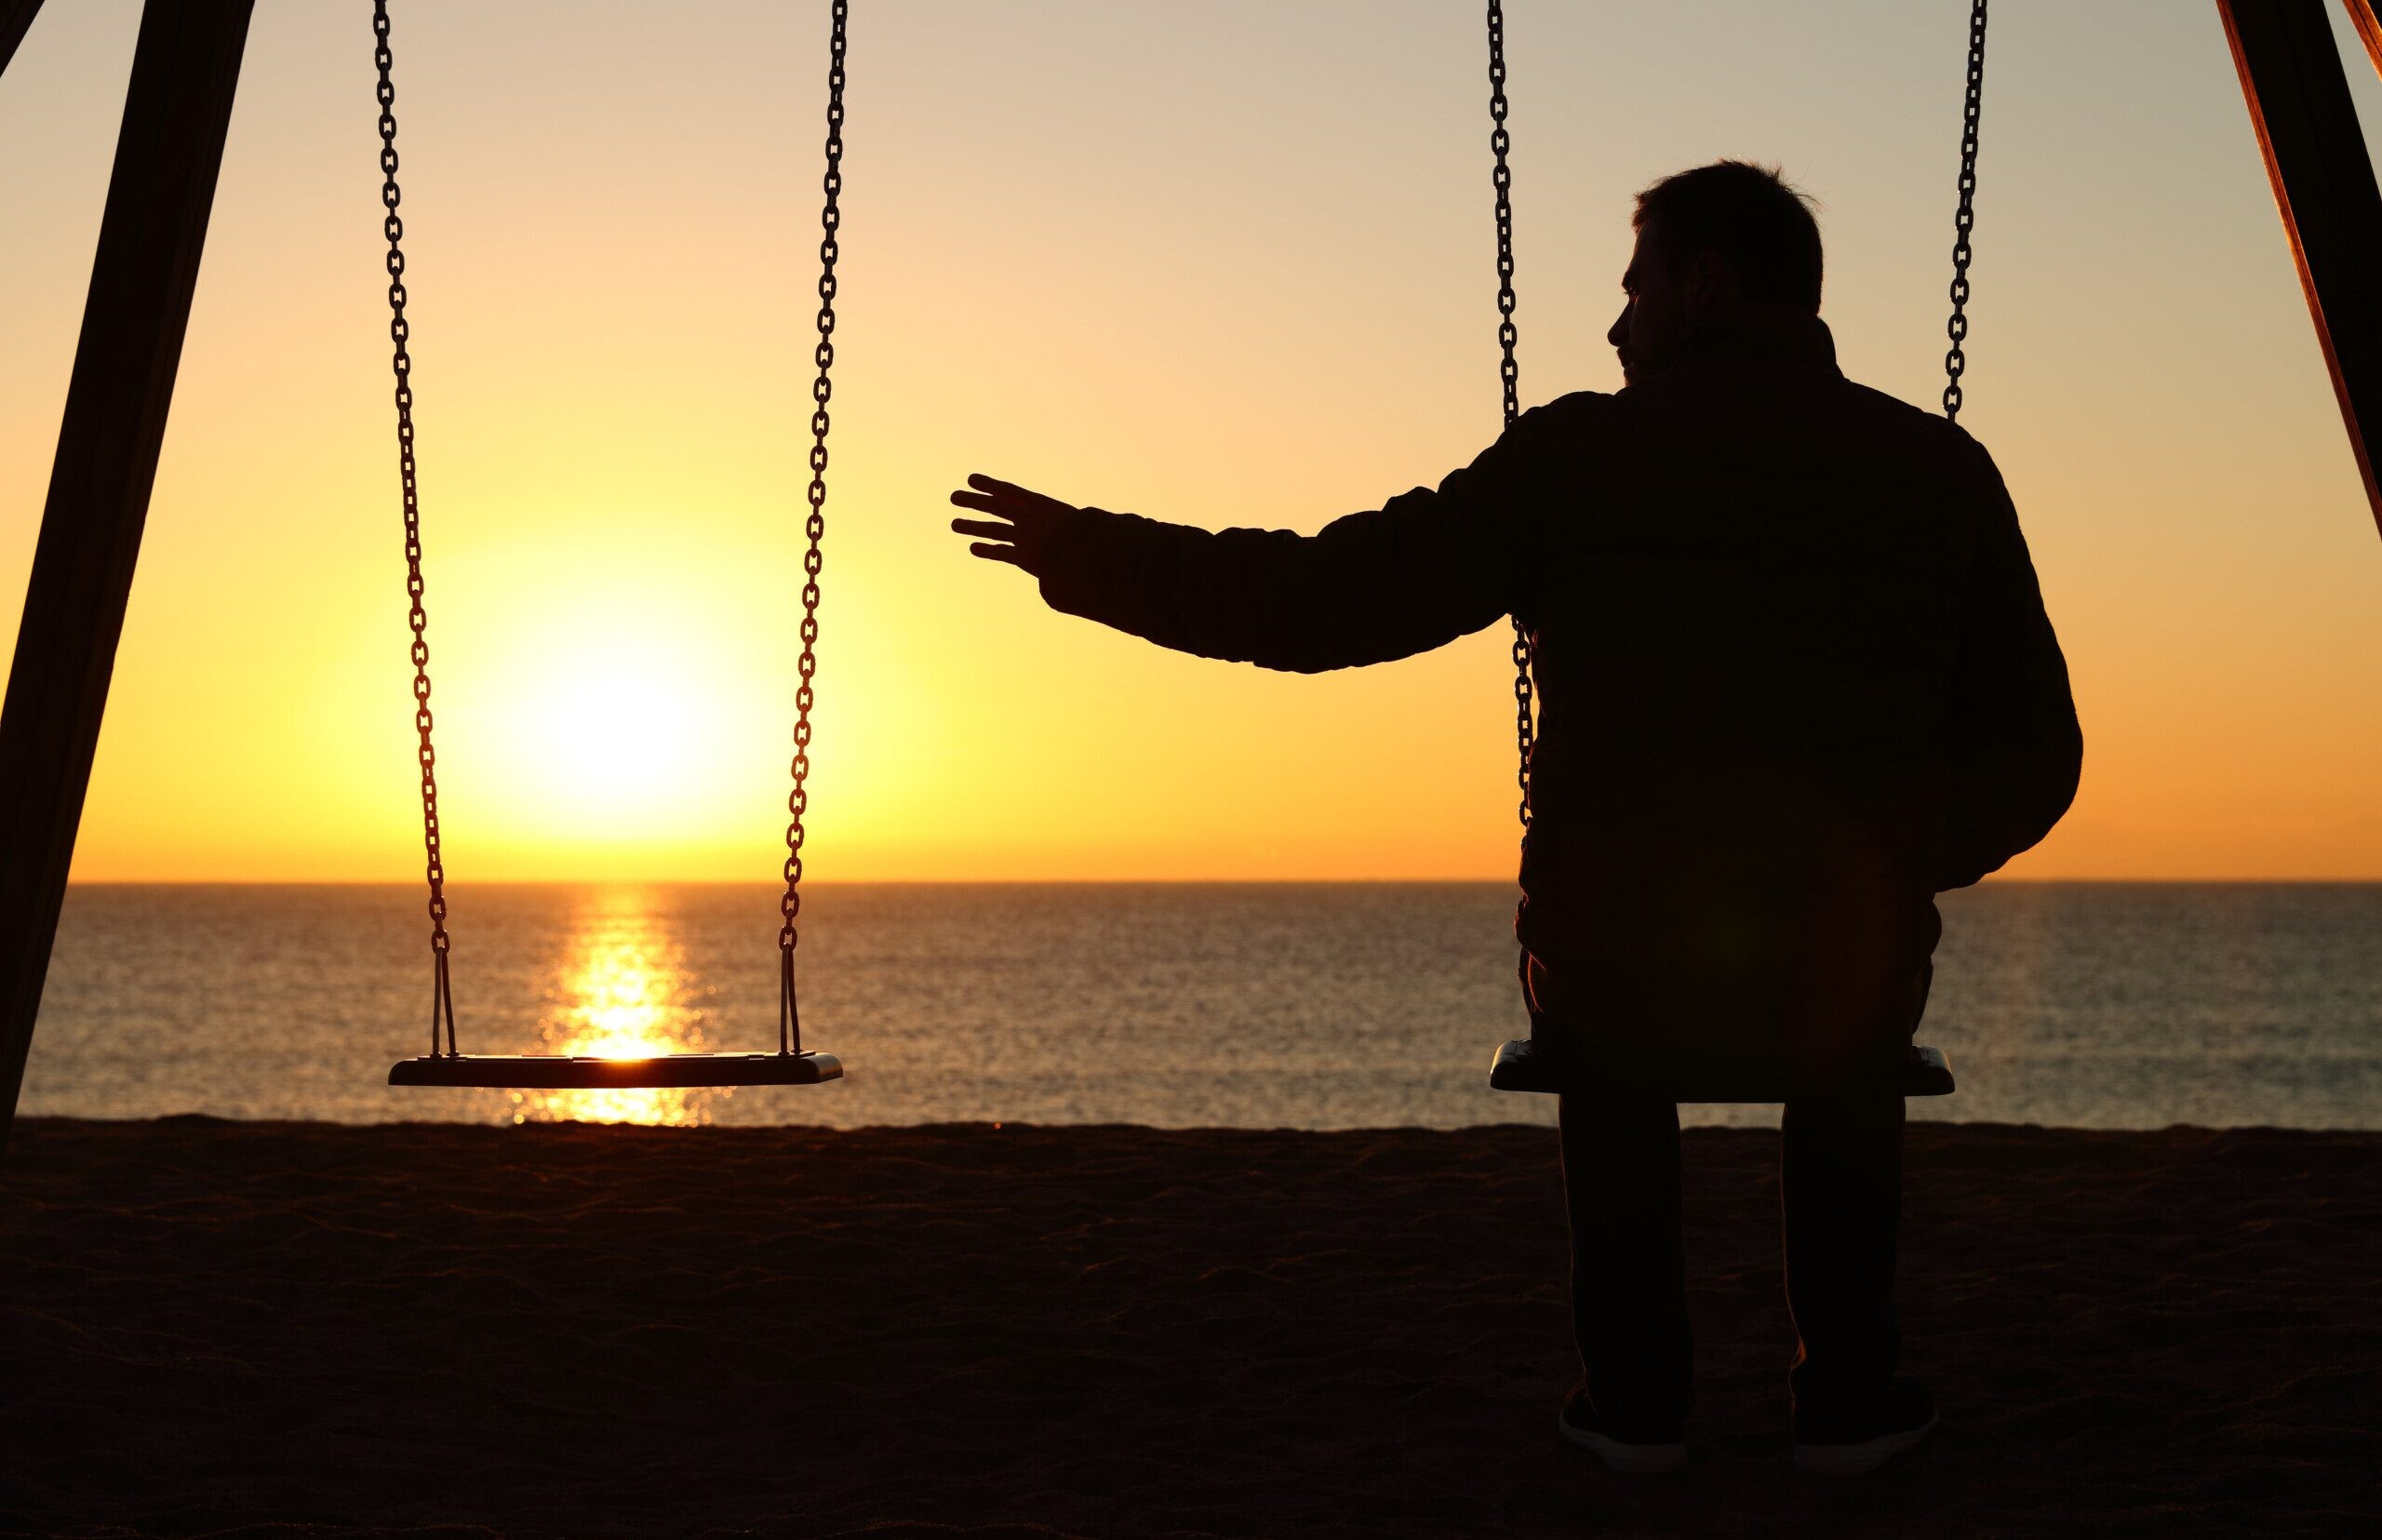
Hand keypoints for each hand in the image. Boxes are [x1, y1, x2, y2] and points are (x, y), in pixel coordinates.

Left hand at [948, 473, 1078, 574]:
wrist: (1089, 554)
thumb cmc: (1092, 535)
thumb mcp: (1080, 519)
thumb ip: (1066, 516)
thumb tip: (1068, 513)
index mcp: (1042, 504)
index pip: (1009, 491)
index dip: (989, 485)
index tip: (971, 479)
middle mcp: (1029, 518)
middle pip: (995, 507)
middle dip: (973, 502)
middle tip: (954, 497)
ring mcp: (1025, 537)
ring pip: (993, 529)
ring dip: (972, 526)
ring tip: (954, 525)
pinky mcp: (1025, 557)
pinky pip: (1001, 552)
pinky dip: (987, 550)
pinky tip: (973, 548)